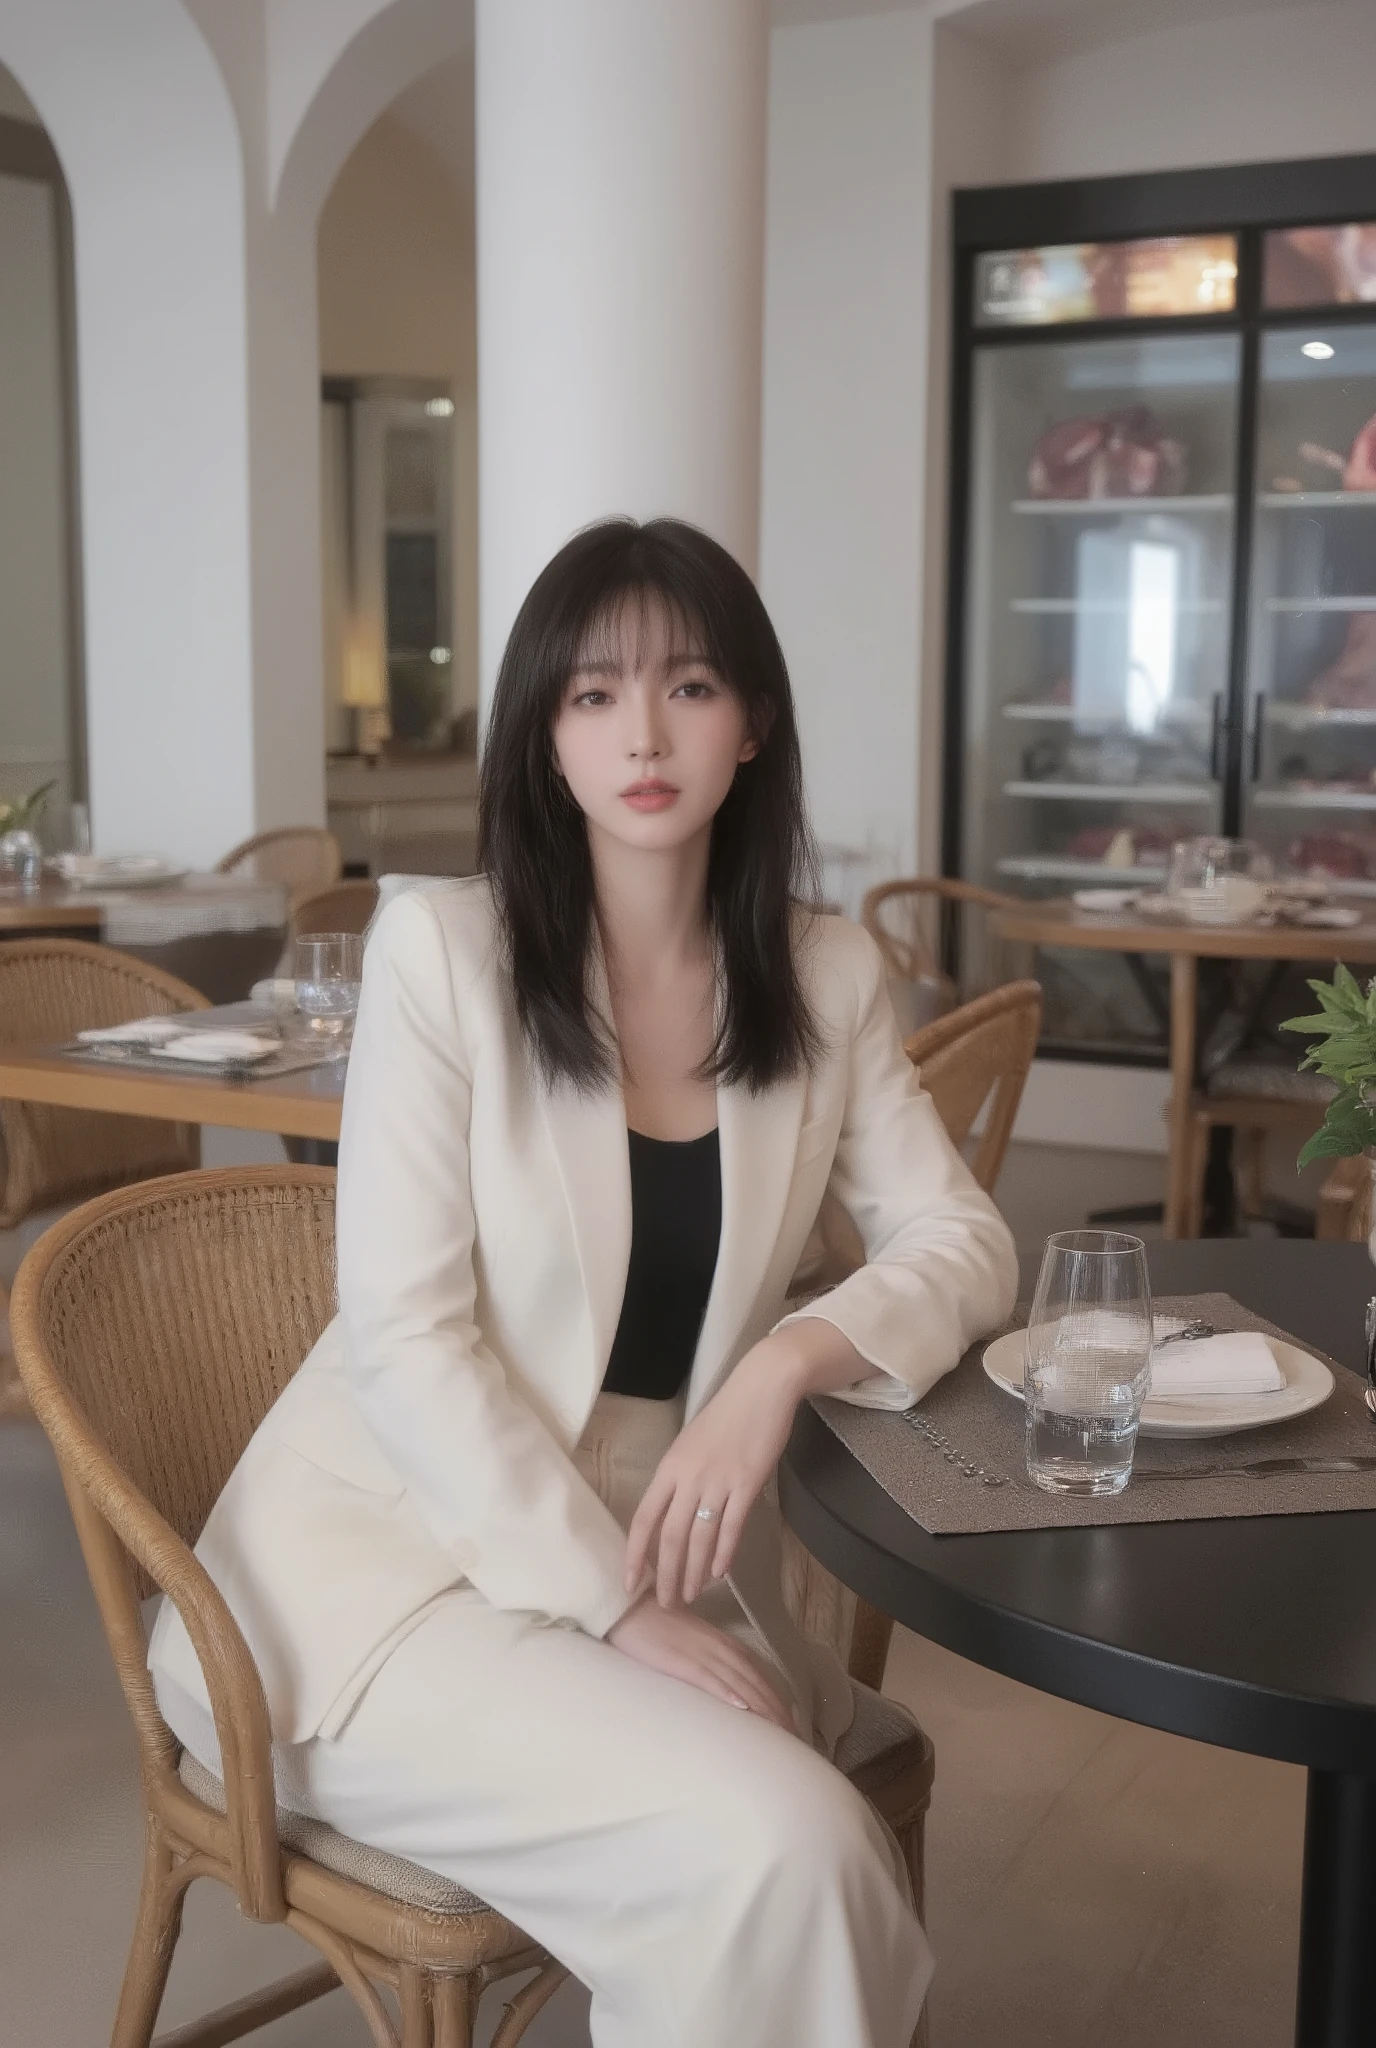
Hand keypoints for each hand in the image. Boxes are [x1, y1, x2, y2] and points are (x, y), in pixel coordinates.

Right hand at [607, 1593, 794, 1730]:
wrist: (629, 1609)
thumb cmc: (656, 1627)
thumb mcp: (692, 1643)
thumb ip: (711, 1660)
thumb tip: (726, 1687)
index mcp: (723, 1644)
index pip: (759, 1674)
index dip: (778, 1699)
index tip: (793, 1723)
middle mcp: (720, 1648)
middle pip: (757, 1682)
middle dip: (779, 1711)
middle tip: (797, 1738)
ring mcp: (702, 1654)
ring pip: (741, 1683)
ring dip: (764, 1709)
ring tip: (782, 1733)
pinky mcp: (682, 1661)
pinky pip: (710, 1679)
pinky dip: (729, 1693)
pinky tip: (743, 1708)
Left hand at [624, 1333, 804, 1608]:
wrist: (762, 1388)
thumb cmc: (727, 1416)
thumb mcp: (692, 1445)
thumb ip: (681, 1479)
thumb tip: (675, 1516)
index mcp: (669, 1467)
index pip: (644, 1518)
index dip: (635, 1554)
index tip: (630, 1583)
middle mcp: (688, 1477)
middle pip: (670, 1536)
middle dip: (666, 1575)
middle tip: (668, 1604)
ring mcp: (718, 1480)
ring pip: (700, 1538)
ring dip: (693, 1572)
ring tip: (691, 1596)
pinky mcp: (747, 1483)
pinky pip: (732, 1527)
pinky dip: (724, 1553)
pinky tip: (719, 1573)